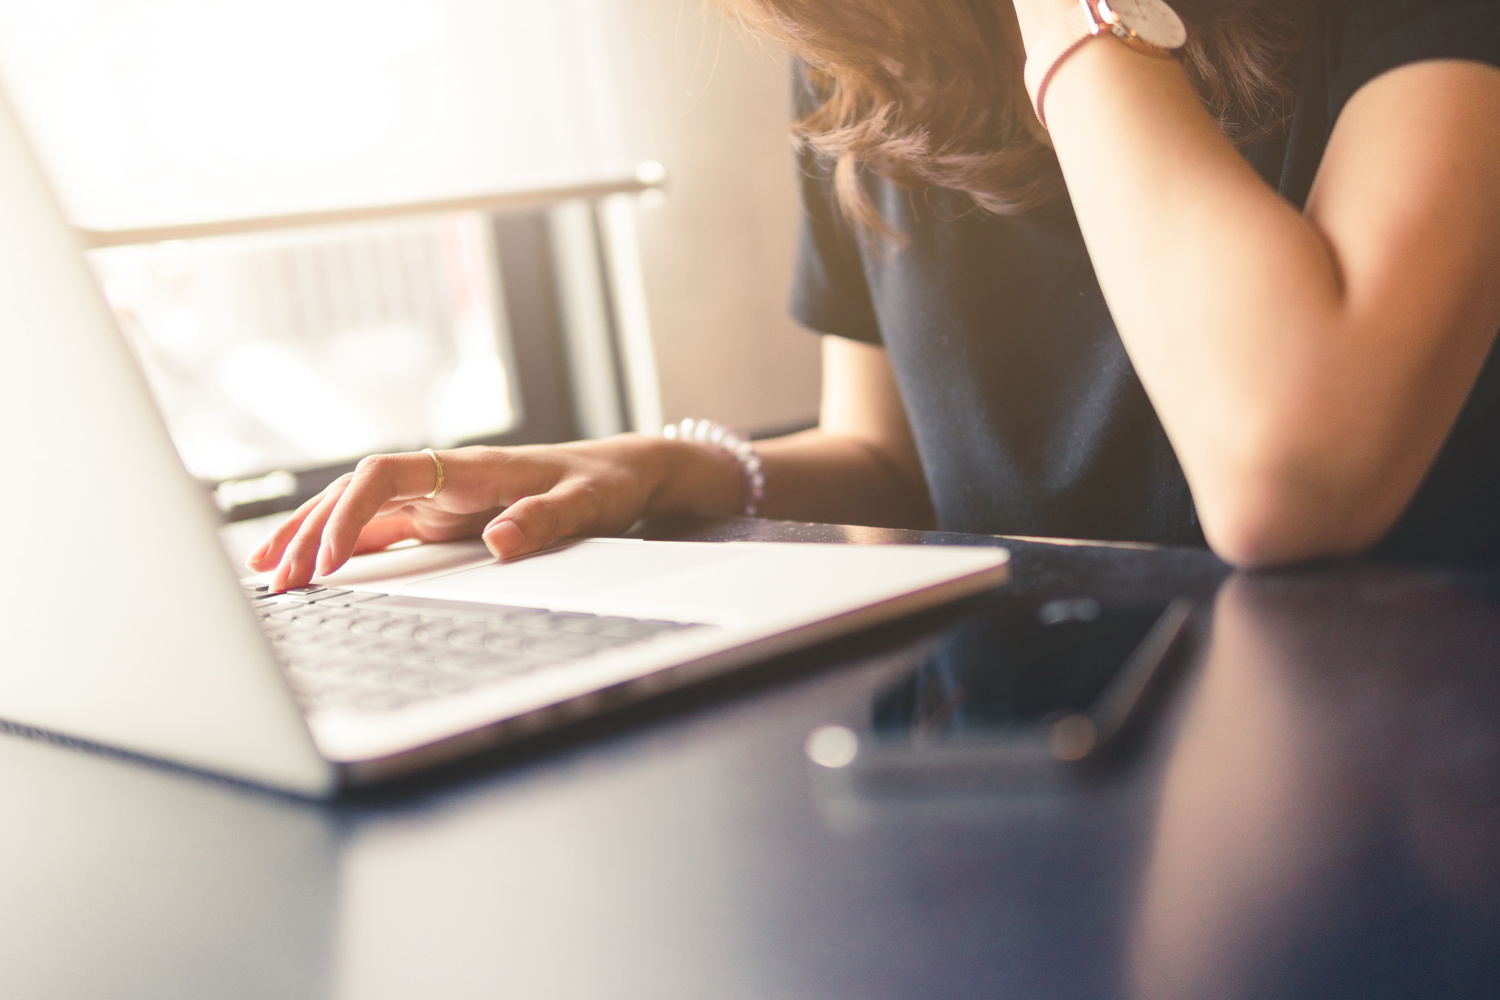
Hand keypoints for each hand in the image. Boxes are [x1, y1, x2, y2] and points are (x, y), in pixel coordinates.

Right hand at [246, 435, 743, 590]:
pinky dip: (342, 548)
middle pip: (355, 495)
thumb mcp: (588, 506)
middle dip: (310, 531)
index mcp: (471, 467)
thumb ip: (545, 522)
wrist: (625, 473)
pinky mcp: (441, 520)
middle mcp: (444, 478)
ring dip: (314, 539)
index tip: (330, 558)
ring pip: (358, 512)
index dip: (349, 512)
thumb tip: (499, 543)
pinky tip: (313, 569)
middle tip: (276, 579)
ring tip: (271, 575)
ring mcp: (438, 499)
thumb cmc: (606, 484)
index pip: (385, 475)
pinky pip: (378, 531)